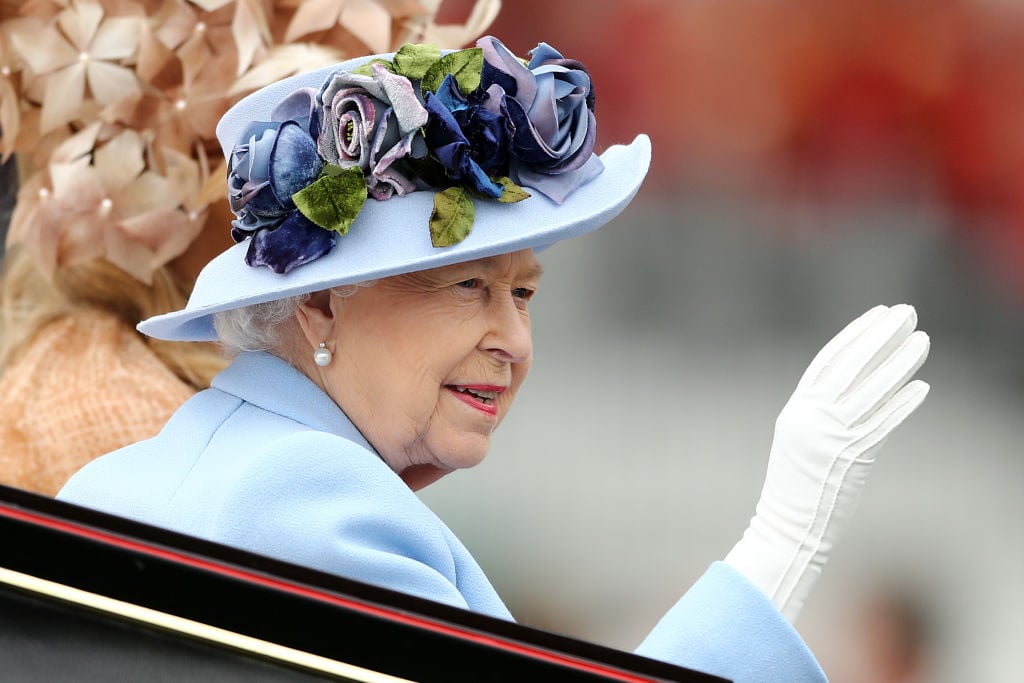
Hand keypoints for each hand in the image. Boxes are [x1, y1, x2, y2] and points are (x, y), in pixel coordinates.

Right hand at [724, 304, 929, 621]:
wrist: (788, 525)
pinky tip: (922, 386)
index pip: (828, 360)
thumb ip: (821, 411)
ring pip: (872, 390)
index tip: (878, 315)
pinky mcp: (852, 456)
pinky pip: (883, 423)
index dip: (855, 335)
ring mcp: (831, 435)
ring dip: (900, 362)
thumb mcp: (799, 438)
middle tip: (906, 313)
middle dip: (880, 336)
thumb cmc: (796, 486)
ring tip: (922, 340)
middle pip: (851, 366)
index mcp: (796, 408)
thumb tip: (857, 385)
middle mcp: (811, 416)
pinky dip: (902, 403)